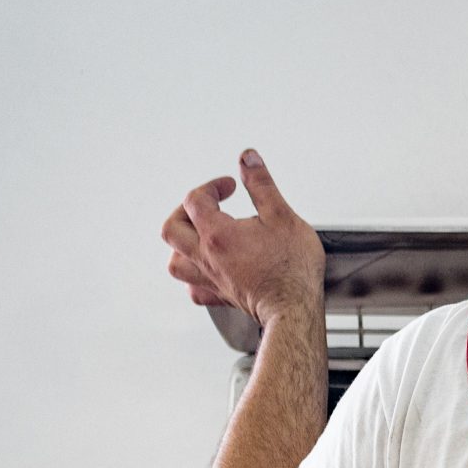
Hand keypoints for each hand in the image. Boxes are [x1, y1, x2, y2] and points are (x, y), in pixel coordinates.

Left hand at [162, 150, 323, 323]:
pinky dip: (195, 277)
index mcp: (217, 234)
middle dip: (185, 211)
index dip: (211, 186)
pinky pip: (194, 289)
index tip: (229, 186)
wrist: (295, 308)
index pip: (195, 199)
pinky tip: (208, 271)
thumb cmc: (292, 267)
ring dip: (182, 245)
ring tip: (199, 237)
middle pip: (172, 229)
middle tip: (206, 206)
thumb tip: (247, 158)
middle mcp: (207, 257)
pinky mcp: (221, 296)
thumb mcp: (282, 216)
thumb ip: (261, 184)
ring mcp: (211, 279)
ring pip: (175, 262)